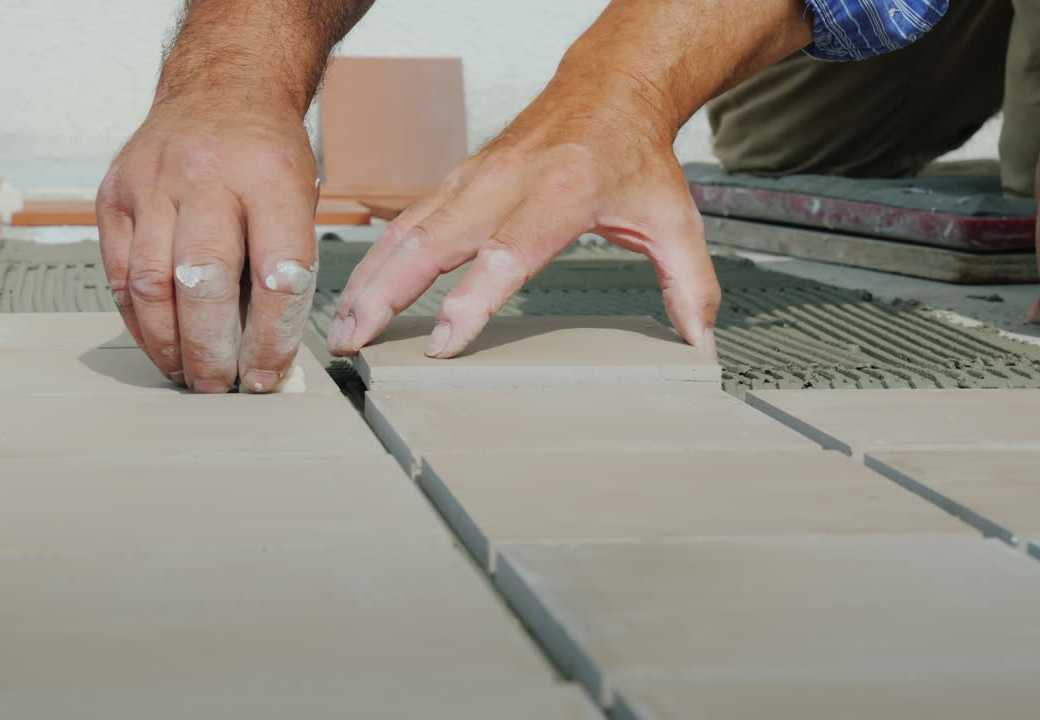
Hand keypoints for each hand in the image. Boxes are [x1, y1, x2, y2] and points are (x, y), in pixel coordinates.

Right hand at [96, 100, 319, 391]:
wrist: (220, 92)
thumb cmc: (265, 156)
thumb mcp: (300, 199)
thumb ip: (284, 270)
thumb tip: (266, 354)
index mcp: (269, 177)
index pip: (274, 274)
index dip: (271, 337)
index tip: (269, 375)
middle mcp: (206, 176)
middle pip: (203, 282)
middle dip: (212, 349)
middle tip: (222, 387)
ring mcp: (152, 183)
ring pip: (150, 283)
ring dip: (169, 344)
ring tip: (188, 376)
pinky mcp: (114, 195)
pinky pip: (117, 272)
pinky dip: (138, 319)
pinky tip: (159, 343)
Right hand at [326, 93, 720, 359]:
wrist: (606, 91)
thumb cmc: (633, 157)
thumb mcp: (675, 218)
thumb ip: (689, 284)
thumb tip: (700, 343)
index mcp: (559, 197)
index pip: (506, 256)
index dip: (472, 302)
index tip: (443, 344)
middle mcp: (505, 185)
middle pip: (432, 243)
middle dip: (386, 297)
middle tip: (354, 344)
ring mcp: (472, 181)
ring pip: (405, 232)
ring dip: (367, 282)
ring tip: (339, 328)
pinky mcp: (455, 183)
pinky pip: (404, 222)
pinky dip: (374, 259)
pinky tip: (355, 292)